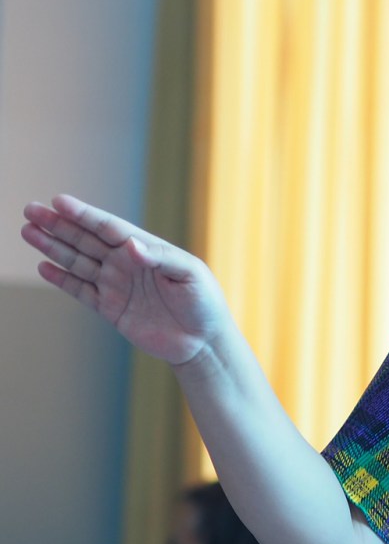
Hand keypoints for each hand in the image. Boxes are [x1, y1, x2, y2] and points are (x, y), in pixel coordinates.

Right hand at [21, 194, 231, 364]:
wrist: (203, 342)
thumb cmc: (204, 303)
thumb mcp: (190, 275)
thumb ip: (161, 257)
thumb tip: (130, 245)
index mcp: (146, 249)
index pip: (109, 227)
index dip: (84, 215)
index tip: (59, 201)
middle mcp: (127, 263)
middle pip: (86, 240)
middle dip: (58, 225)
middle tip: (31, 209)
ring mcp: (116, 285)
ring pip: (78, 262)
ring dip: (53, 247)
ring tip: (28, 231)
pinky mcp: (111, 309)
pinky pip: (81, 291)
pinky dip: (62, 279)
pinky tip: (43, 267)